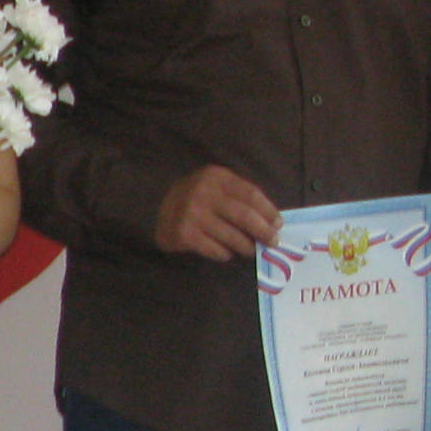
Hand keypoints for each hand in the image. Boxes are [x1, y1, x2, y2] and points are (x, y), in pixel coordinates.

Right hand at [156, 165, 280, 260]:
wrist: (152, 208)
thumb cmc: (194, 199)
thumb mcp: (213, 186)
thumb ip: (237, 197)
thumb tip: (269, 221)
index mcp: (215, 176)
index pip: (250, 194)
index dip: (268, 211)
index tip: (278, 224)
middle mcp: (203, 192)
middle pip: (244, 215)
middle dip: (263, 231)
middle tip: (272, 242)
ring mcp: (191, 214)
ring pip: (231, 236)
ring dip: (246, 246)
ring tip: (250, 250)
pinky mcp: (184, 234)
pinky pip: (214, 249)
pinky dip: (225, 254)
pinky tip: (227, 253)